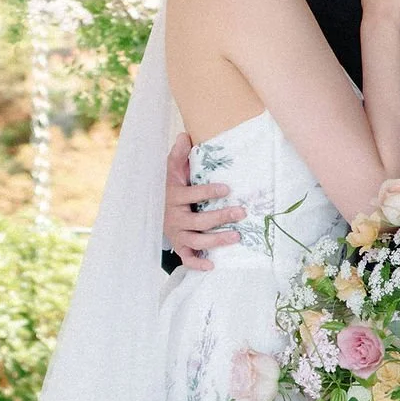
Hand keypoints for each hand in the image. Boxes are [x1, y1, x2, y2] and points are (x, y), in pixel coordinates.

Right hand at [164, 132, 243, 271]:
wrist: (157, 211)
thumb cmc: (173, 188)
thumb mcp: (173, 171)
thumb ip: (179, 154)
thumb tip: (185, 134)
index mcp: (174, 197)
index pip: (191, 195)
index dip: (208, 192)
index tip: (227, 188)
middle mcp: (174, 218)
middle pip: (198, 221)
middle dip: (220, 217)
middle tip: (242, 212)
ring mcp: (177, 234)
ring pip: (196, 241)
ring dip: (216, 241)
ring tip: (237, 237)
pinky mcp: (179, 247)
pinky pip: (187, 259)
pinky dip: (197, 264)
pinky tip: (213, 266)